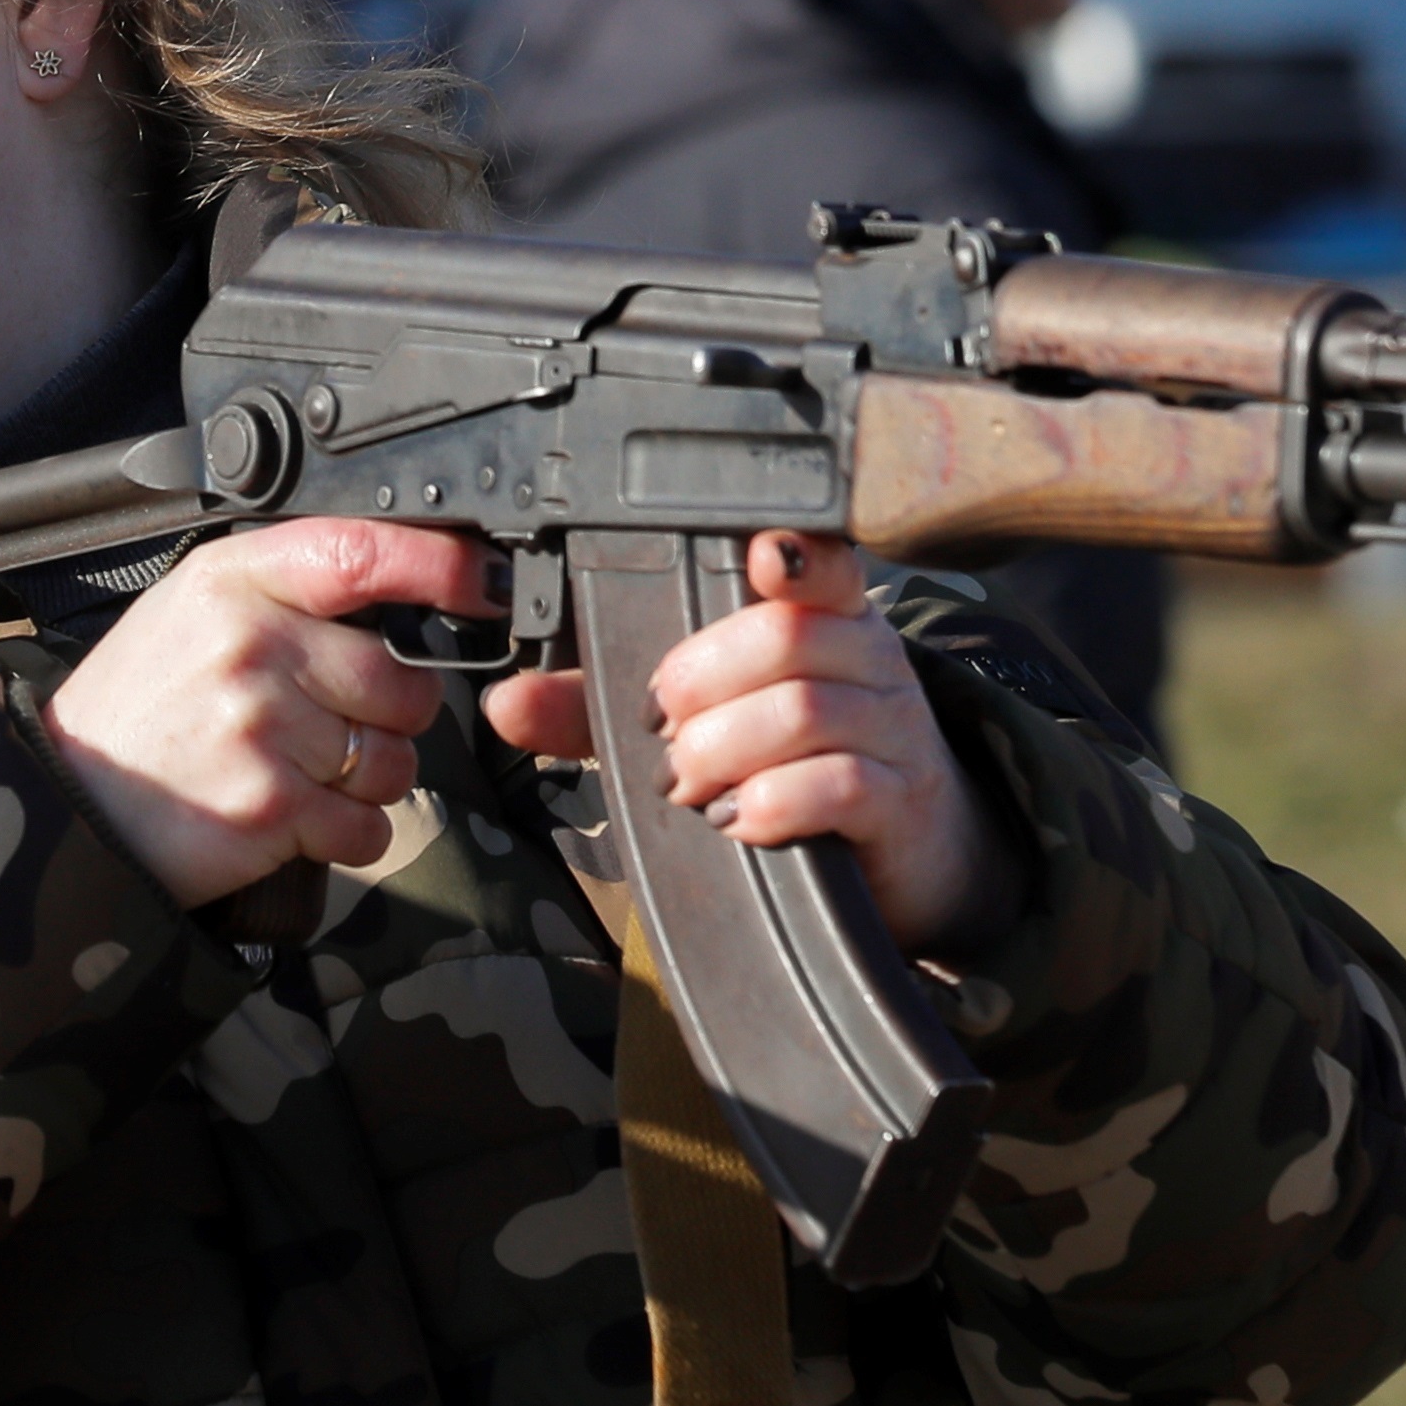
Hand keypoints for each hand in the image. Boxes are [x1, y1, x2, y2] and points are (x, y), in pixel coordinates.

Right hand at [38, 520, 488, 907]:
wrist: (66, 804)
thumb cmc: (139, 709)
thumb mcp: (191, 611)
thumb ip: (286, 592)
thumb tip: (399, 591)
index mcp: (232, 581)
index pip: (360, 553)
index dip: (440, 566)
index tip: (485, 579)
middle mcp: (251, 644)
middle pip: (402, 682)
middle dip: (390, 719)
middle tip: (329, 730)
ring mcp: (263, 726)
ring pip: (395, 760)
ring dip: (368, 783)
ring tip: (301, 777)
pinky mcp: (270, 805)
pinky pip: (367, 827)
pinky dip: (346, 837)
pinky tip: (293, 821)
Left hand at [481, 532, 1003, 951]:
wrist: (897, 851)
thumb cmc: (785, 766)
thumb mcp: (694, 723)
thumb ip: (600, 707)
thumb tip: (507, 702)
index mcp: (820, 614)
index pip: (818, 562)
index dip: (793, 555)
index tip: (759, 558)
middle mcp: (866, 657)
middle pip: (785, 636)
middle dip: (701, 682)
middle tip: (664, 733)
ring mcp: (893, 726)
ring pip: (806, 709)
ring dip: (724, 749)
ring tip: (689, 785)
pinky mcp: (898, 798)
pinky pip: (839, 784)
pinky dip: (773, 802)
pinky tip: (739, 820)